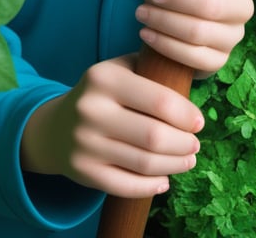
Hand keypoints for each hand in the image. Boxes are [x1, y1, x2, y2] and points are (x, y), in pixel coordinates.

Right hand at [20, 55, 203, 197]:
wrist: (56, 126)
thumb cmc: (102, 94)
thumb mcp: (119, 68)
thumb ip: (151, 68)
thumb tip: (190, 76)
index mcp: (104, 78)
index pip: (160, 100)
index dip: (187, 115)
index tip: (198, 122)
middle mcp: (91, 110)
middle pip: (155, 136)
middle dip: (184, 143)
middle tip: (195, 144)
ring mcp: (85, 143)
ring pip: (144, 163)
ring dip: (175, 165)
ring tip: (188, 160)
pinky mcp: (84, 172)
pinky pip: (127, 186)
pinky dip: (152, 186)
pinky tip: (164, 179)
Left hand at [135, 0, 254, 75]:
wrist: (186, 28)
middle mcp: (242, 8)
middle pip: (211, 5)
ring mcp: (233, 36)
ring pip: (198, 31)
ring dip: (163, 21)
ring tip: (141, 12)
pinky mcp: (220, 60)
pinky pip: (192, 56)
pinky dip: (165, 44)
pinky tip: (146, 34)